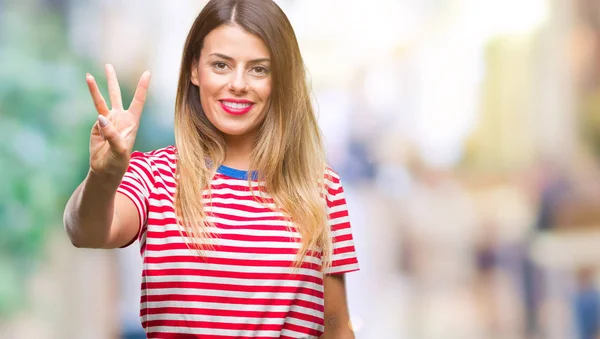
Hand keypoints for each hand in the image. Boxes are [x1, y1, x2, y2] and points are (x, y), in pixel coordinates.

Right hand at [86, 64, 150, 179]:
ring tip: (89, 75)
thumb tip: (100, 116)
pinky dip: (95, 119)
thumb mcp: (119, 150)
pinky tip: (101, 137)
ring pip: (101, 101)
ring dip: (95, 88)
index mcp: (132, 122)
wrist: (106, 169)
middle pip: (116, 94)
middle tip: (108, 65)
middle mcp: (120, 118)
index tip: (147, 72)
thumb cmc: (118, 161)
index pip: (138, 100)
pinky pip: (95, 116)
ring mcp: (108, 121)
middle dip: (112, 80)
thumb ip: (112, 134)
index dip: (142, 86)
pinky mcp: (97, 126)